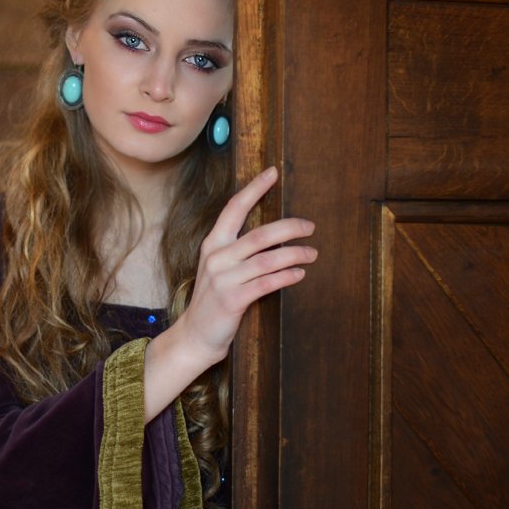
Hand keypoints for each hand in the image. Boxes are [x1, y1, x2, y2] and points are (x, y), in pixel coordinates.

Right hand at [179, 165, 316, 363]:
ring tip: (312, 253)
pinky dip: (286, 277)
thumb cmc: (214, 299)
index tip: (272, 172)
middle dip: (289, 227)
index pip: (235, 208)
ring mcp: (224, 279)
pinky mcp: (233, 300)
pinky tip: (299, 274)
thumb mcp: (220, 267)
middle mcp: (217, 257)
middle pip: (260, 234)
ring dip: (295, 255)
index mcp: (213, 243)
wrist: (196, 335)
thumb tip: (274, 234)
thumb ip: (238, 250)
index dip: (254, 189)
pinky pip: (267, 283)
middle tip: (310, 226)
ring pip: (267, 259)